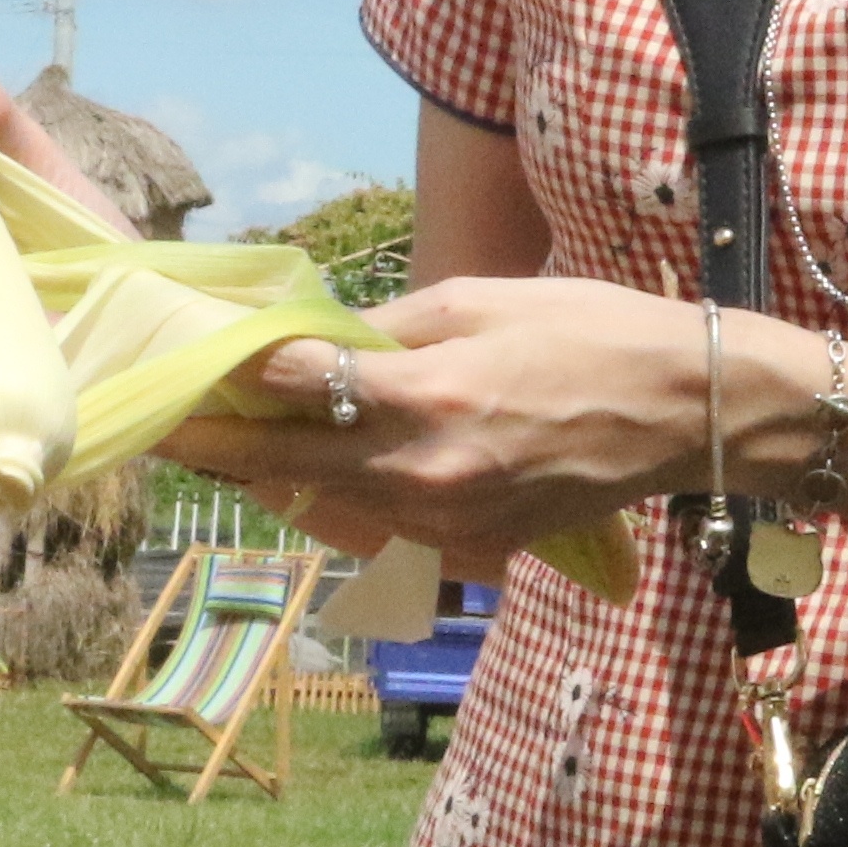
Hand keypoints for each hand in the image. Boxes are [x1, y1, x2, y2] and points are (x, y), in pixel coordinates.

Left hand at [157, 276, 744, 581]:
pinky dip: (344, 500)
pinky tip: (321, 475)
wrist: (683, 413)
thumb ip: (385, 328)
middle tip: (164, 429)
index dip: (226, 380)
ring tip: (228, 447)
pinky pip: (384, 525)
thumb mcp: (480, 300)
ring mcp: (447, 520)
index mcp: (426, 397)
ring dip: (276, 477)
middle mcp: (424, 471)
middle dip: (221, 447)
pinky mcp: (473, 546)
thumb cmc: (589, 332)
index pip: (293, 390)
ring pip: (329, 504)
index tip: (178, 369)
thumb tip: (310, 338)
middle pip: (288, 466)